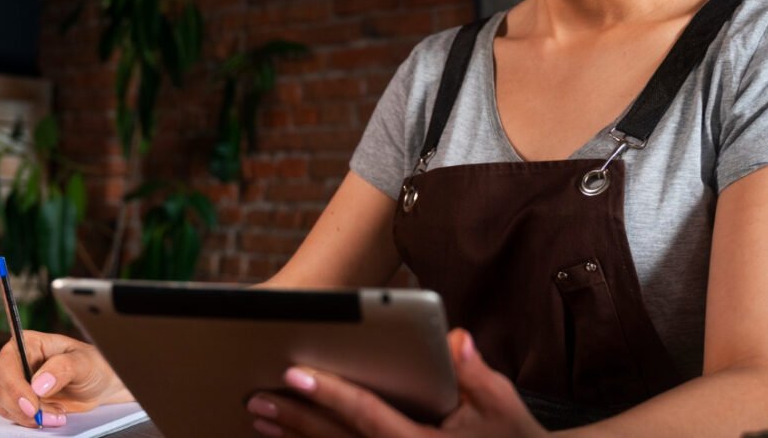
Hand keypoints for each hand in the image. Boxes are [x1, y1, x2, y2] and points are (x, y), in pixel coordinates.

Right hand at [0, 330, 133, 427]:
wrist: (99, 385)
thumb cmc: (92, 365)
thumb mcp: (84, 362)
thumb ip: (62, 368)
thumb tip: (38, 384)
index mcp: (28, 344)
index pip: (6, 364)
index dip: (13, 386)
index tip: (31, 404)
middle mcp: (17, 362)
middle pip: (0, 387)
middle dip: (22, 407)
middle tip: (45, 416)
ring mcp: (17, 383)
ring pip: (4, 404)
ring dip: (28, 416)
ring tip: (57, 413)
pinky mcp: (21, 401)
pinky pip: (13, 415)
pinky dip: (30, 421)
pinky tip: (52, 416)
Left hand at [245, 328, 546, 436]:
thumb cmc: (511, 436)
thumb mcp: (501, 404)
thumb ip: (476, 373)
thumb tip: (456, 339)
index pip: (368, 418)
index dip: (331, 394)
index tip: (295, 374)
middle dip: (296, 418)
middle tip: (256, 397)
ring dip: (295, 437)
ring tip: (260, 416)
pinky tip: (288, 435)